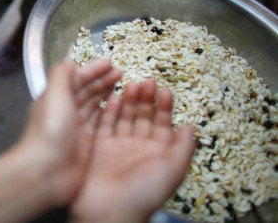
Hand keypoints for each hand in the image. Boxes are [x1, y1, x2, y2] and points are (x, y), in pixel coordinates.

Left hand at [16, 59, 121, 205]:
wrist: (46, 170)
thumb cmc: (49, 130)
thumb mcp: (54, 95)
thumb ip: (61, 76)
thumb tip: (69, 61)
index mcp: (55, 99)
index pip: (75, 79)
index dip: (92, 70)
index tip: (109, 62)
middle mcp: (65, 112)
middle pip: (86, 91)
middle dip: (102, 80)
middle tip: (120, 73)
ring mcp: (76, 129)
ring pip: (94, 106)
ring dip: (106, 94)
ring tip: (123, 86)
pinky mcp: (86, 145)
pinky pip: (100, 124)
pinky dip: (109, 114)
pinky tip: (120, 109)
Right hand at [70, 79, 195, 222]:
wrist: (109, 209)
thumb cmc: (143, 193)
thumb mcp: (173, 169)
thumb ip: (183, 147)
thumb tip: (190, 126)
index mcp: (156, 153)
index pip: (162, 124)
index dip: (165, 106)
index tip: (165, 90)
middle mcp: (136, 147)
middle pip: (143, 116)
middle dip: (146, 98)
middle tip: (147, 81)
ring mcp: (116, 146)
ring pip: (124, 117)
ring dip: (128, 100)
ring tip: (132, 83)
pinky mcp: (98, 146)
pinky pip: (104, 123)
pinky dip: (108, 109)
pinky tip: (112, 96)